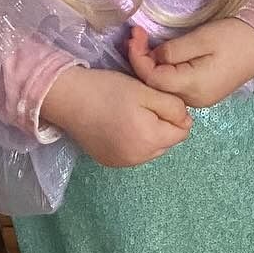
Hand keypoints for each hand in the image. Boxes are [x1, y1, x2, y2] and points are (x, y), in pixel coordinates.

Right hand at [39, 66, 191, 167]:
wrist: (67, 98)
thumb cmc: (108, 89)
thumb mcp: (147, 91)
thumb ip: (173, 107)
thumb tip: (186, 122)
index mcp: (150, 140)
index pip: (182, 131)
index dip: (175, 113)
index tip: (158, 98)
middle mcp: (138, 158)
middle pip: (167, 142)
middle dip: (163, 124)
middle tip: (143, 104)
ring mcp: (122, 163)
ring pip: (151, 149)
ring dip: (149, 134)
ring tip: (130, 114)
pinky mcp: (109, 161)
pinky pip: (133, 153)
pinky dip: (133, 141)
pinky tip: (119, 125)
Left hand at [127, 18, 253, 108]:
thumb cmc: (236, 38)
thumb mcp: (202, 39)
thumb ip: (173, 51)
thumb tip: (152, 57)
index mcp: (193, 87)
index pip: (152, 79)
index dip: (137, 57)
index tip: (134, 34)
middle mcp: (194, 100)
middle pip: (156, 86)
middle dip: (141, 61)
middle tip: (136, 35)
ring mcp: (201, 99)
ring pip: (165, 87)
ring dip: (152, 67)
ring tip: (144, 43)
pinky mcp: (205, 92)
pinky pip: (177, 85)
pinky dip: (165, 71)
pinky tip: (162, 56)